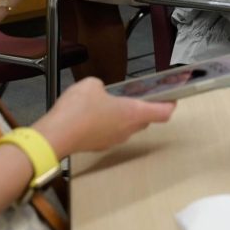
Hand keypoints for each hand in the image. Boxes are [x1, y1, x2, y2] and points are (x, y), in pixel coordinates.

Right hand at [33, 77, 174, 156]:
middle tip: (136, 95)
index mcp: (133, 113)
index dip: (170, 104)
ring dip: (125, 116)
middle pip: (146, 120)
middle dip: (144, 108)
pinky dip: (109, 124)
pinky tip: (94, 115)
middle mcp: (128, 130)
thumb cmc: (78, 108)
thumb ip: (102, 87)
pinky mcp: (100, 145)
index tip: (171, 97)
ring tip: (111, 103)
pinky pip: (112, 133)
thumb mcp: (92, 85)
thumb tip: (101, 92)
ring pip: (128, 127)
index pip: (163, 113)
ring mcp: (114, 140)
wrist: (57, 135)